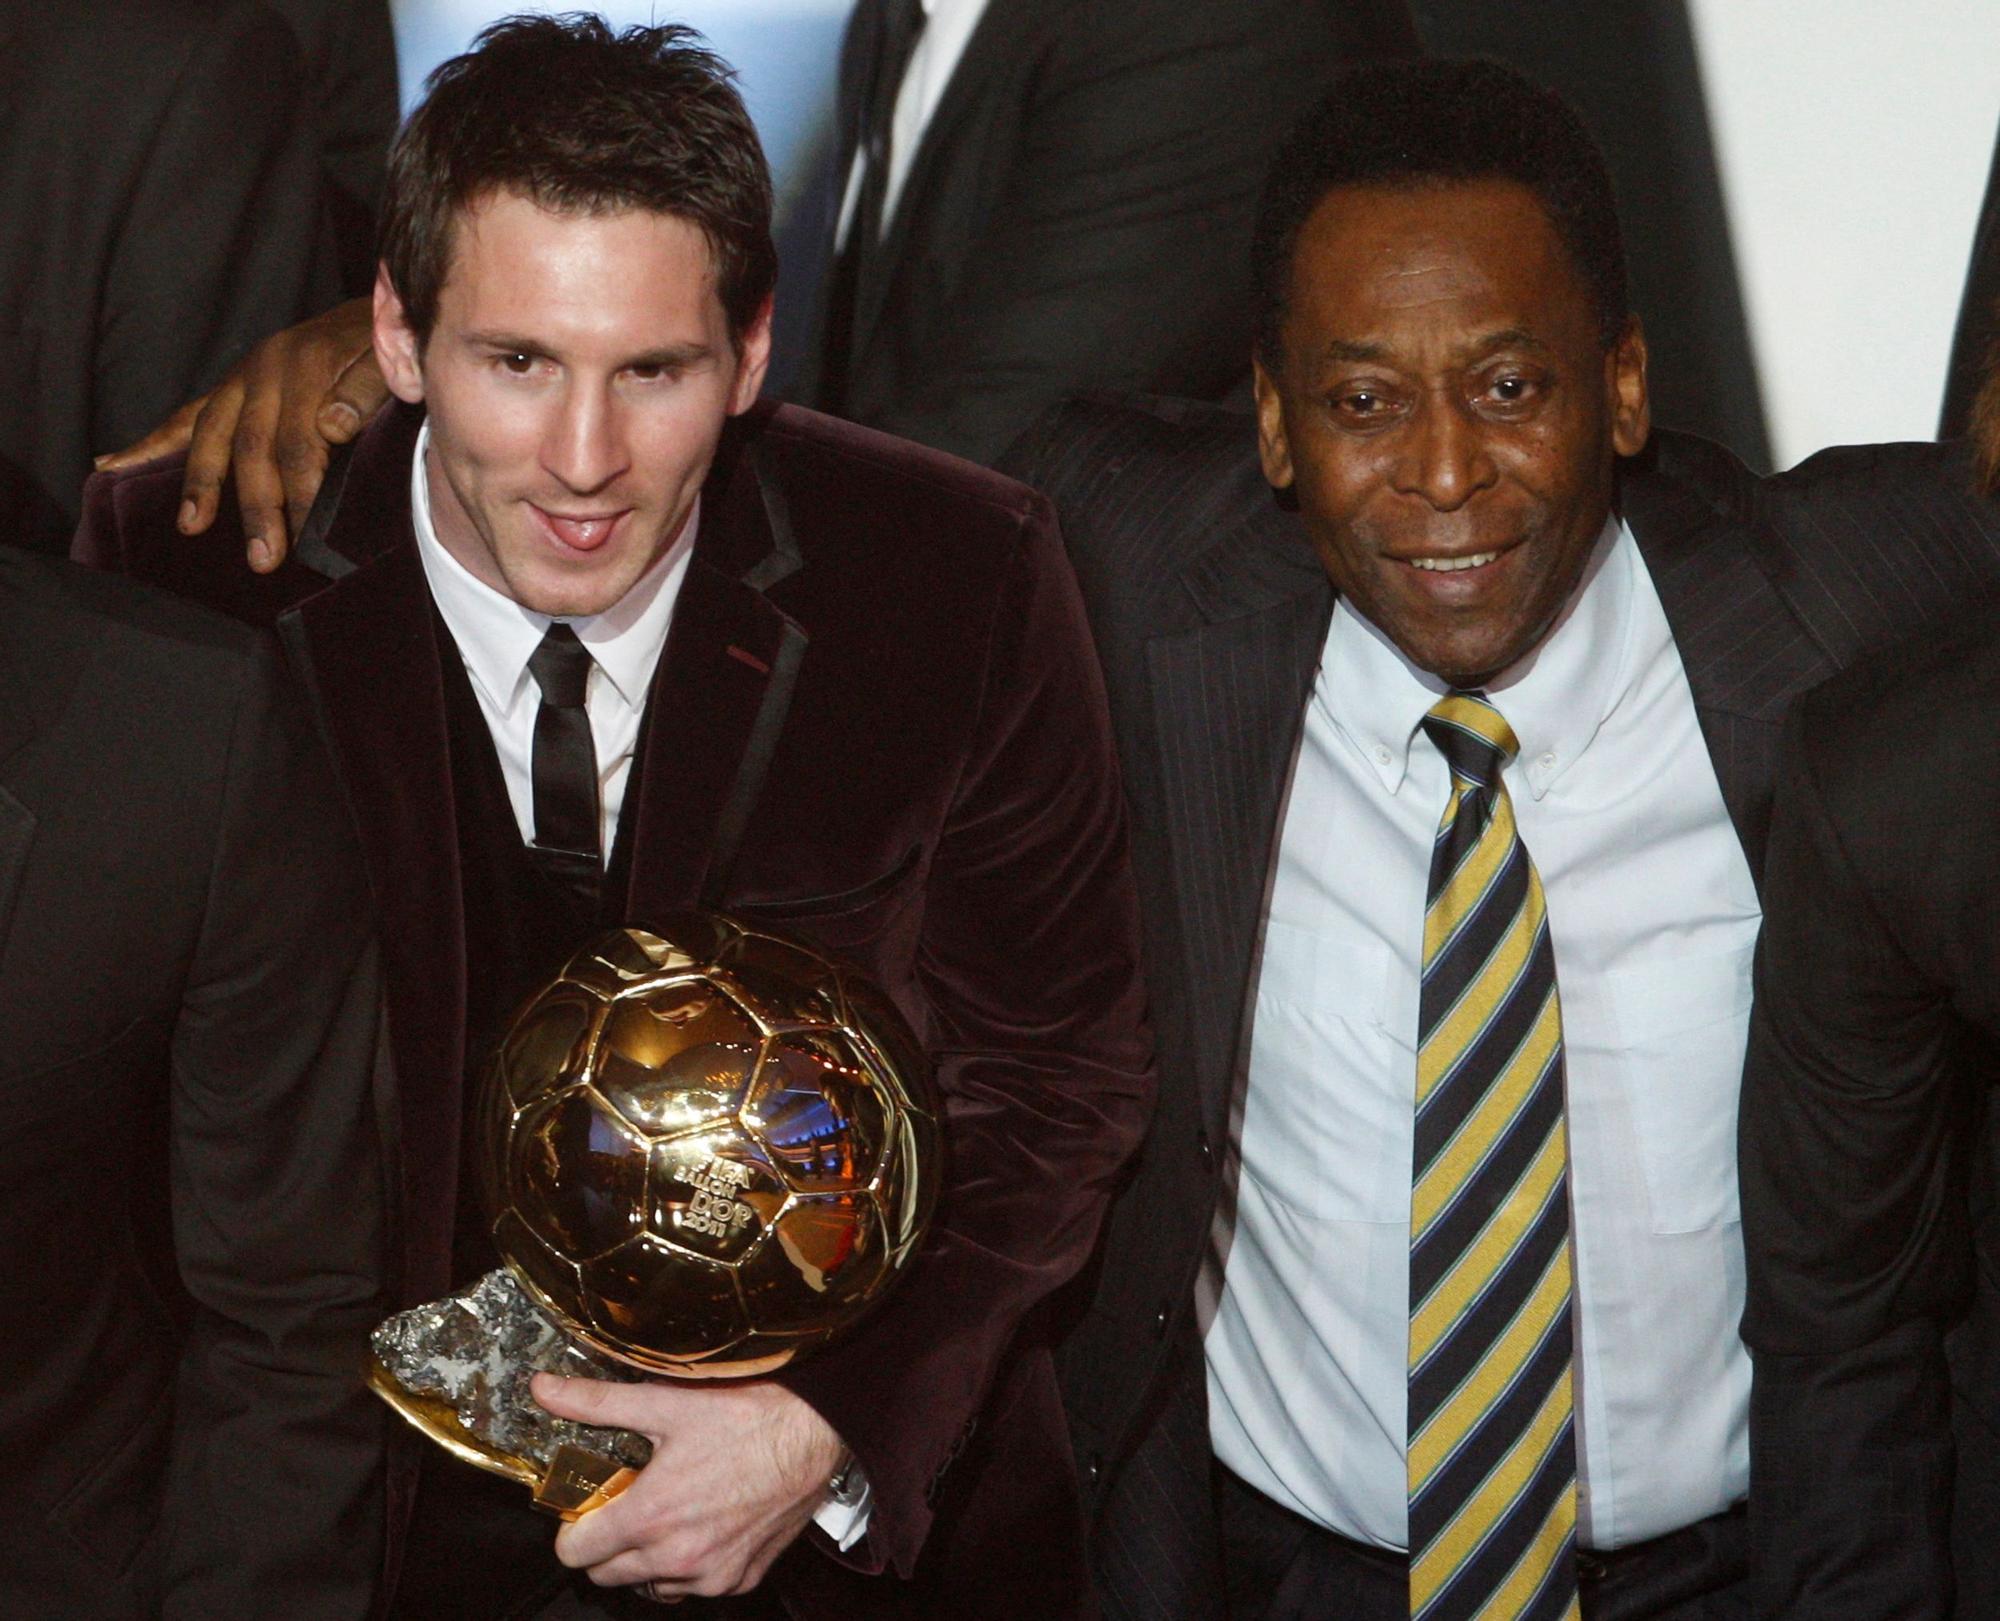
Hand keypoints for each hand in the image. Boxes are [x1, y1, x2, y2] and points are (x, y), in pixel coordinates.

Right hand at [96, 297, 385, 571]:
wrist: (381, 310)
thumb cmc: (386, 347)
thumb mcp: (387, 361)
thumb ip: (364, 391)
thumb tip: (332, 427)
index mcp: (306, 367)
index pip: (299, 444)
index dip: (301, 493)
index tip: (304, 538)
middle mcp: (265, 370)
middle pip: (251, 447)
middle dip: (255, 507)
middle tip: (263, 558)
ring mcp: (243, 376)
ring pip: (211, 433)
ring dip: (200, 484)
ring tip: (191, 526)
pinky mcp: (231, 383)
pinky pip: (187, 416)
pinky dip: (153, 443)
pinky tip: (112, 466)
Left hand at [533, 1372, 844, 1600]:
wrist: (814, 1431)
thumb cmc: (748, 1414)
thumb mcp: (665, 1404)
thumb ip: (596, 1403)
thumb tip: (545, 1389)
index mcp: (651, 1517)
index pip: (574, 1552)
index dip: (574, 1524)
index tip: (592, 1501)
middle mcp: (678, 1557)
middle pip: (605, 1574)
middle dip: (607, 1541)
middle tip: (629, 1499)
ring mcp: (712, 1574)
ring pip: (649, 1585)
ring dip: (647, 1558)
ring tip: (668, 1509)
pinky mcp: (741, 1579)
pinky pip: (694, 1587)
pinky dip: (688, 1565)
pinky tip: (702, 1522)